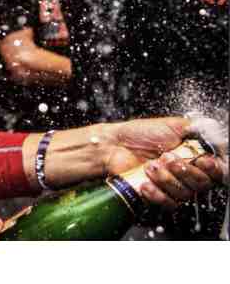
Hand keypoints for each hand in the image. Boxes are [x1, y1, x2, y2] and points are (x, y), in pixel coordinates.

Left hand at [103, 117, 224, 209]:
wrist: (114, 146)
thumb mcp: (172, 125)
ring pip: (185, 194)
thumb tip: (213, 132)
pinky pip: (169, 204)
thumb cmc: (139, 134)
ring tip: (150, 165)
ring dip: (166, 178)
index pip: (216, 171)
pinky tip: (146, 183)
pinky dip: (157, 193)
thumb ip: (196, 130)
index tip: (204, 161)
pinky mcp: (159, 197)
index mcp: (193, 156)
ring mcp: (173, 186)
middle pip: (203, 184)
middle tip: (166, 157)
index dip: (212, 168)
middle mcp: (186, 174)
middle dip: (185, 170)